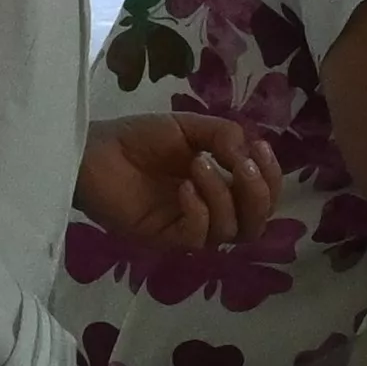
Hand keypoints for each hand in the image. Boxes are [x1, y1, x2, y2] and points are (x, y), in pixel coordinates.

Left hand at [76, 111, 277, 250]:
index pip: (263, 196)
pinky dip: (199, 210)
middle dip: (259, 194)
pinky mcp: (164, 238)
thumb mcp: (188, 127)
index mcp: (221, 186)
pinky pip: (197, 237)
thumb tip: (249, 150)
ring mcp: (188, 226)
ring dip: (223, 194)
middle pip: (256, 224)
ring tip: (198, 163)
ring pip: (230, 231)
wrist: (94, 149)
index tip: (260, 147)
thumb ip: (223, 135)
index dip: (271, 177)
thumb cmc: (138, 138)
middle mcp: (210, 210)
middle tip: (240, 165)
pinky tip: (184, 187)